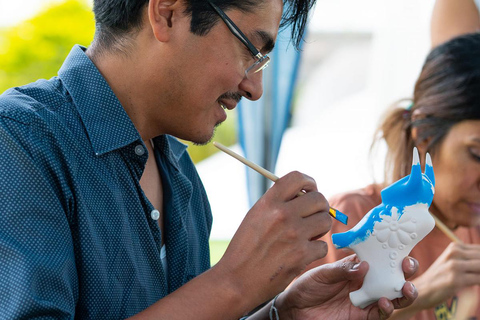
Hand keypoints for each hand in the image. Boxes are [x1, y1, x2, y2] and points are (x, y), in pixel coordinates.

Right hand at [214, 171, 331, 310]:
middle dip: (319, 207)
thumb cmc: (245, 249)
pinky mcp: (302, 255)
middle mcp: (282, 215)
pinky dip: (315, 250)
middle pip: (319, 199)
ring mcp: (294, 235)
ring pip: (325, 221)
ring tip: (307, 235)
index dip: (308, 182)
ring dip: (320, 228)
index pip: (297, 177)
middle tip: (311, 217)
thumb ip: (277, 203)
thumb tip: (303, 194)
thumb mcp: (255, 216)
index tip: (310, 190)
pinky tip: (302, 253)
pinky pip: (323, 245)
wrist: (237, 280)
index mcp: (269, 203)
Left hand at [276, 254, 417, 319]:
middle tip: (408, 265)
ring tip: (406, 288)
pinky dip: (387, 308)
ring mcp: (366, 299)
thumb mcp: (322, 273)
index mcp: (357, 266)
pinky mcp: (363, 316)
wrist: (295, 309)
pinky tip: (384, 302)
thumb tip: (366, 265)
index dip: (394, 251)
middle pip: (393, 275)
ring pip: (394, 296)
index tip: (402, 246)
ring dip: (405, 292)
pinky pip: (380, 313)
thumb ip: (343, 269)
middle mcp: (366, 282)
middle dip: (406, 270)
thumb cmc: (307, 286)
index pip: (380, 256)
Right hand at [412, 242, 479, 309]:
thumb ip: (469, 260)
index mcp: (454, 247)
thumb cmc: (439, 278)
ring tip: (475, 278)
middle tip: (476, 274)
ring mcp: (454, 266)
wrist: (421, 290)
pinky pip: (479, 279)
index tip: (477, 269)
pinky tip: (475, 284)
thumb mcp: (451, 262)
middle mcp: (454, 253)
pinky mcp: (456, 280)